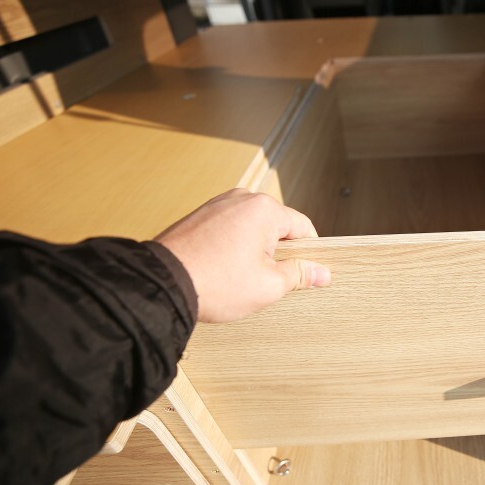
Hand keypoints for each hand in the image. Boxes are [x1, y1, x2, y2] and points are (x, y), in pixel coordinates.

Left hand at [155, 189, 330, 322]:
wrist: (162, 285)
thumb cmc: (214, 283)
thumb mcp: (269, 285)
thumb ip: (300, 275)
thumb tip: (322, 273)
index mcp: (264, 209)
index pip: (302, 227)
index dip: (309, 252)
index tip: (306, 272)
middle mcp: (241, 198)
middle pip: (276, 226)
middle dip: (278, 252)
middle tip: (268, 280)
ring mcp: (217, 205)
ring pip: (252, 228)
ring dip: (254, 250)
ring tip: (240, 277)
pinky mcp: (199, 215)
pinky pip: (229, 229)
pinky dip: (233, 247)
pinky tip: (224, 270)